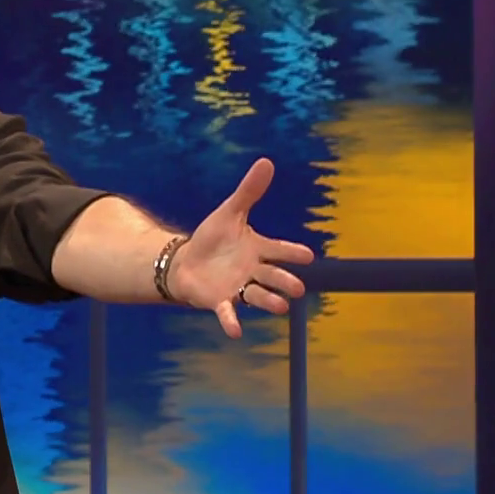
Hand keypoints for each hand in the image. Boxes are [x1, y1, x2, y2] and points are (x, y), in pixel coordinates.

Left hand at [167, 157, 315, 338]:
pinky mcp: (221, 301)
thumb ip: (248, 191)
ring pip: (258, 296)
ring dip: (269, 301)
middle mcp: (253, 271)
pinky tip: (236, 332)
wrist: (186, 261)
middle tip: (298, 288)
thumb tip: (266, 162)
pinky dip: (232, 321)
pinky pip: (229, 312)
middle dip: (285, 281)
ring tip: (281, 306)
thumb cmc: (212, 239)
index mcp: (258, 249)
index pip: (279, 250)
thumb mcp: (229, 212)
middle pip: (273, 276)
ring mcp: (239, 288)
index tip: (308, 256)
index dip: (293, 253)